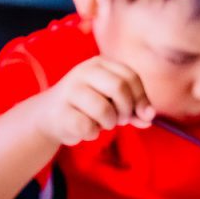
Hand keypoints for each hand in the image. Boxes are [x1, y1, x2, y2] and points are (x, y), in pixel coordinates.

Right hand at [36, 56, 154, 145]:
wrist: (50, 117)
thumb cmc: (90, 107)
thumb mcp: (116, 103)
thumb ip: (136, 109)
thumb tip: (149, 116)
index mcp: (100, 64)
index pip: (131, 77)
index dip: (141, 98)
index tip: (140, 113)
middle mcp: (83, 71)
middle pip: (119, 88)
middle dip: (126, 110)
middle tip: (120, 120)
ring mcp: (69, 90)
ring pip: (104, 109)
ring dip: (109, 123)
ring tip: (102, 124)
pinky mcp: (59, 111)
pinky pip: (87, 126)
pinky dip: (92, 133)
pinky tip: (85, 129)